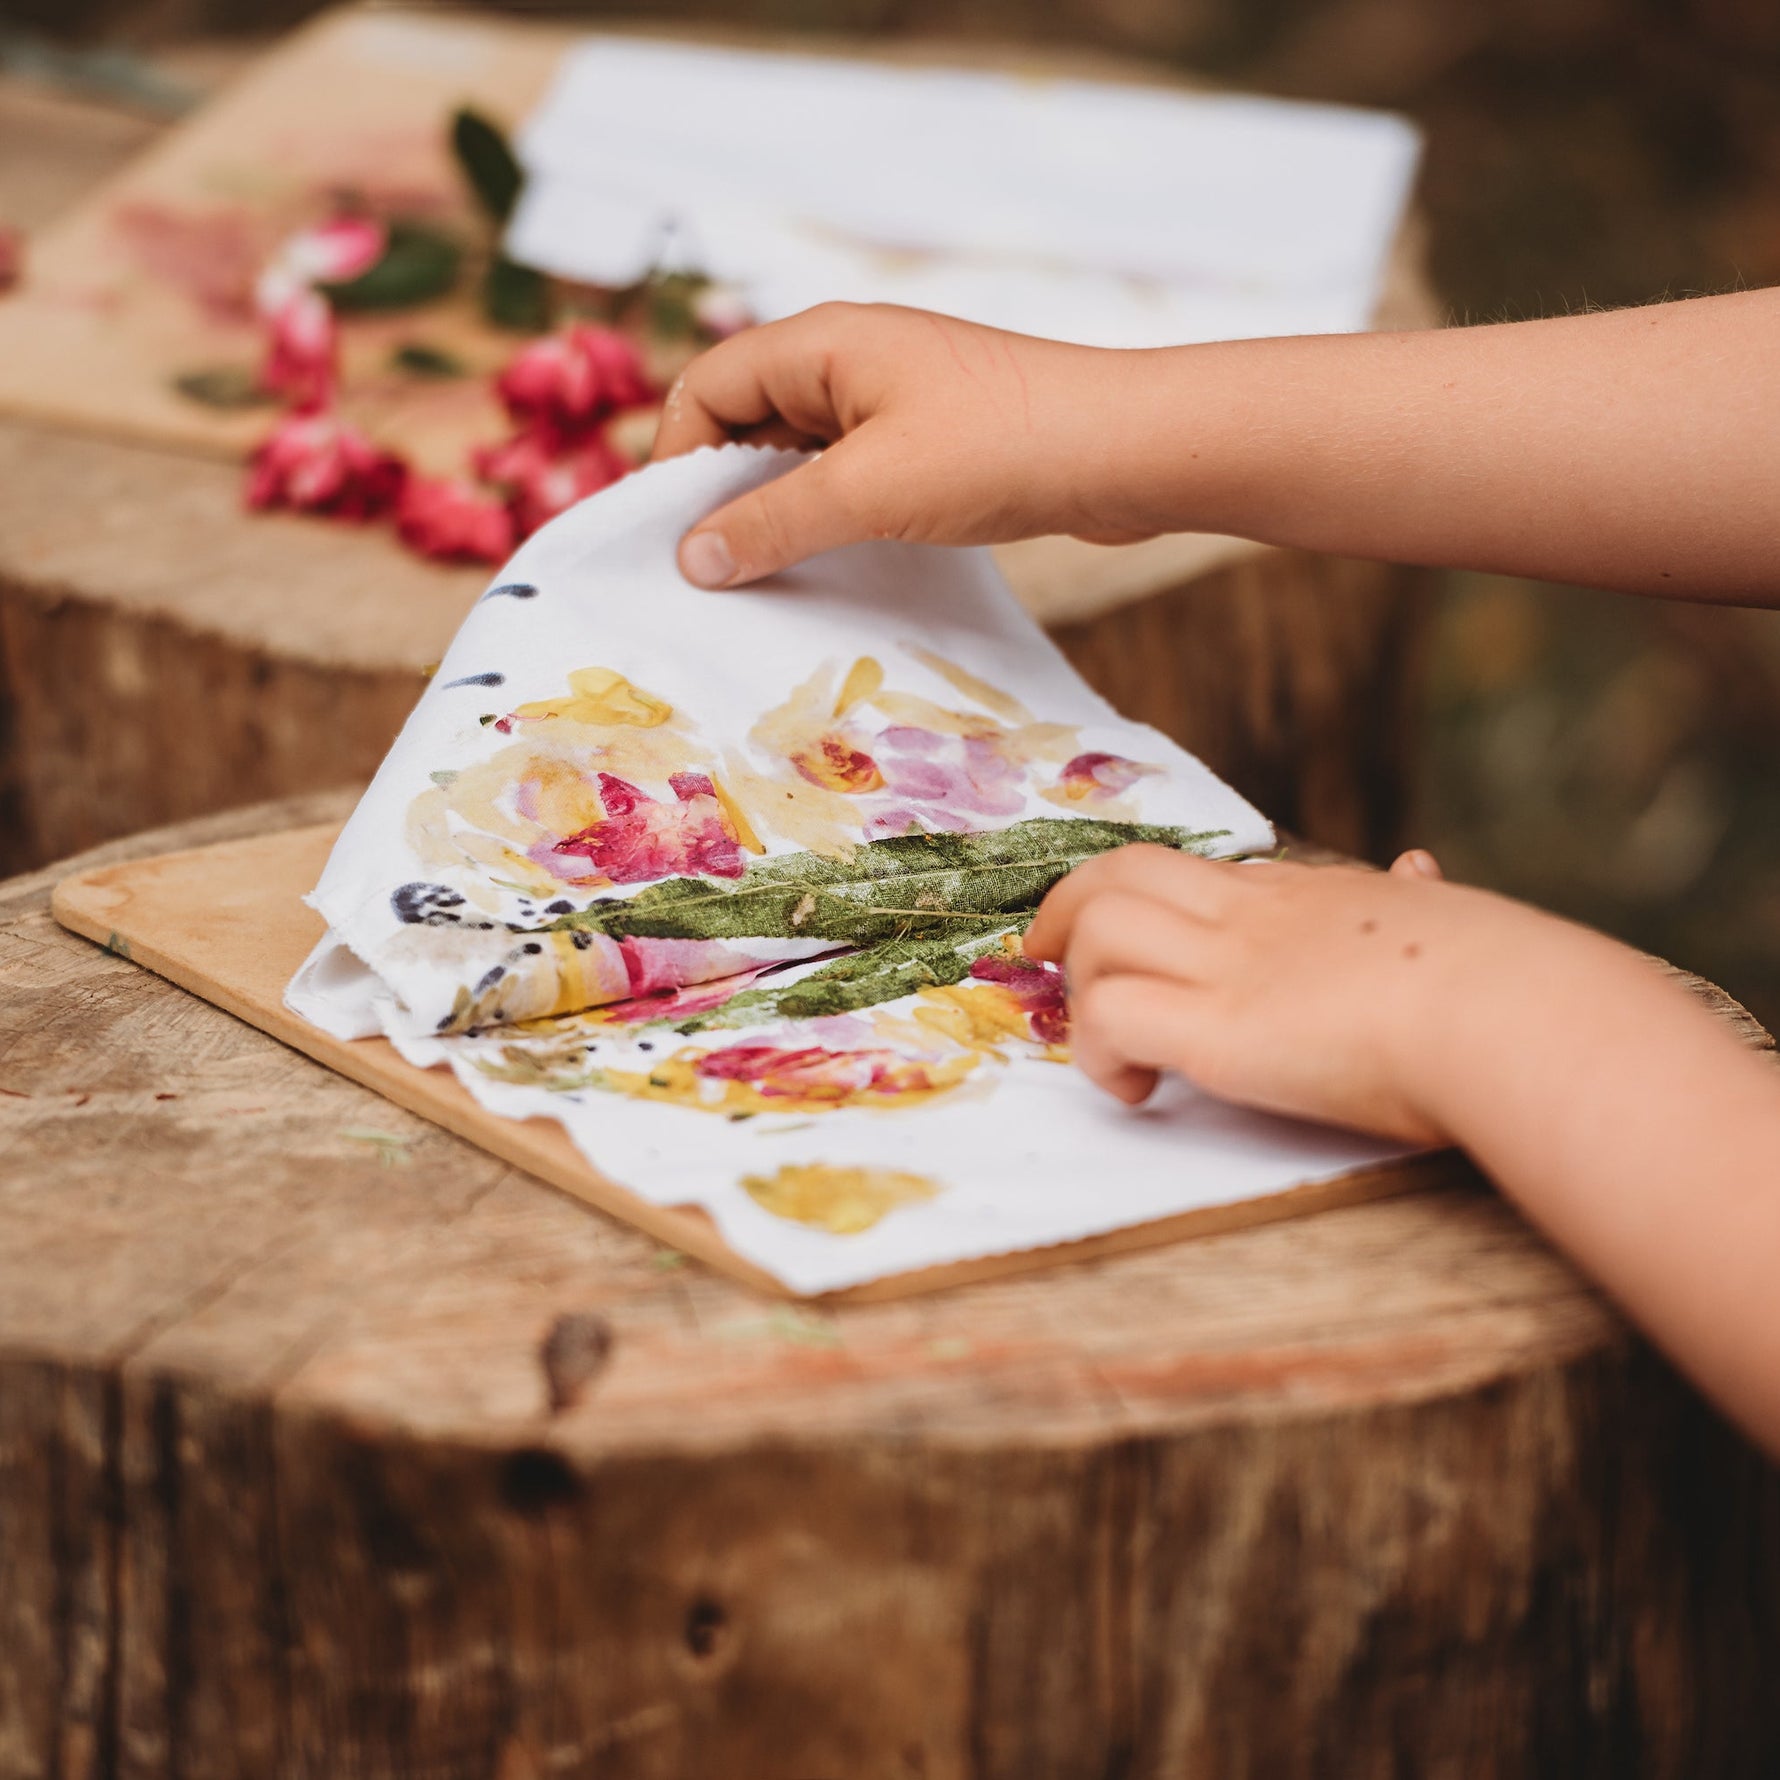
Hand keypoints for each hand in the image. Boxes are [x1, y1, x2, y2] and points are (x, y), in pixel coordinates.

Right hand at [650, 303, 1156, 586]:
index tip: (671, 538)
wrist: (1126, 450)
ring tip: (766, 576)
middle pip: (749, 415)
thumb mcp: (868, 490)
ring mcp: (896, 396)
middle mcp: (852, 357)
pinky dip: (830, 513)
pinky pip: (852, 472)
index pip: (708, 384)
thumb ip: (773, 522)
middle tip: (711, 568)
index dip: (677, 458)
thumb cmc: (997, 449)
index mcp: (823, 340)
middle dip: (723, 487)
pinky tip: (832, 563)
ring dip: (779, 508)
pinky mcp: (933, 437)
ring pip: (802, 451)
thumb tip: (691, 558)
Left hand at [1024, 843, 1569, 1145]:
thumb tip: (1421, 865)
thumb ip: (1424, 900)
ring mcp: (1232, 966)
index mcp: (1316, 896)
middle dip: (1067, 910)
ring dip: (1080, 987)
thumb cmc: (1511, 984)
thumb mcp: (1456, 921)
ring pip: (1097, 929)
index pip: (1205, 874)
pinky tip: (1139, 1091)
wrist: (1519, 1016)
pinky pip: (1108, 1016)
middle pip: (1121, 871)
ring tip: (1111, 1050)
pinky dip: (1099, 1054)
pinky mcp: (1217, 1031)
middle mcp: (1258, 916)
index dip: (1151, 903)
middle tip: (1046, 964)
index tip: (1136, 941)